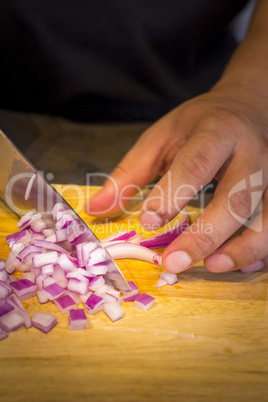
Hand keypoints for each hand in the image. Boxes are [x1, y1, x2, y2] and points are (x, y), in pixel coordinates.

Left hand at [87, 82, 267, 272]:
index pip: (195, 165)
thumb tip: (96, 209)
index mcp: (216, 132)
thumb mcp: (161, 136)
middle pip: (236, 197)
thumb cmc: (201, 125)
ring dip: (242, 248)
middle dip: (206, 235)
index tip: (147, 223)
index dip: (172, 196)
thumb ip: (130, 172)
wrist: (249, 106)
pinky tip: (239, 264)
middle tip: (174, 262)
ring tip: (212, 267)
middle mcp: (252, 152)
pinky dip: (260, 250)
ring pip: (266, 217)